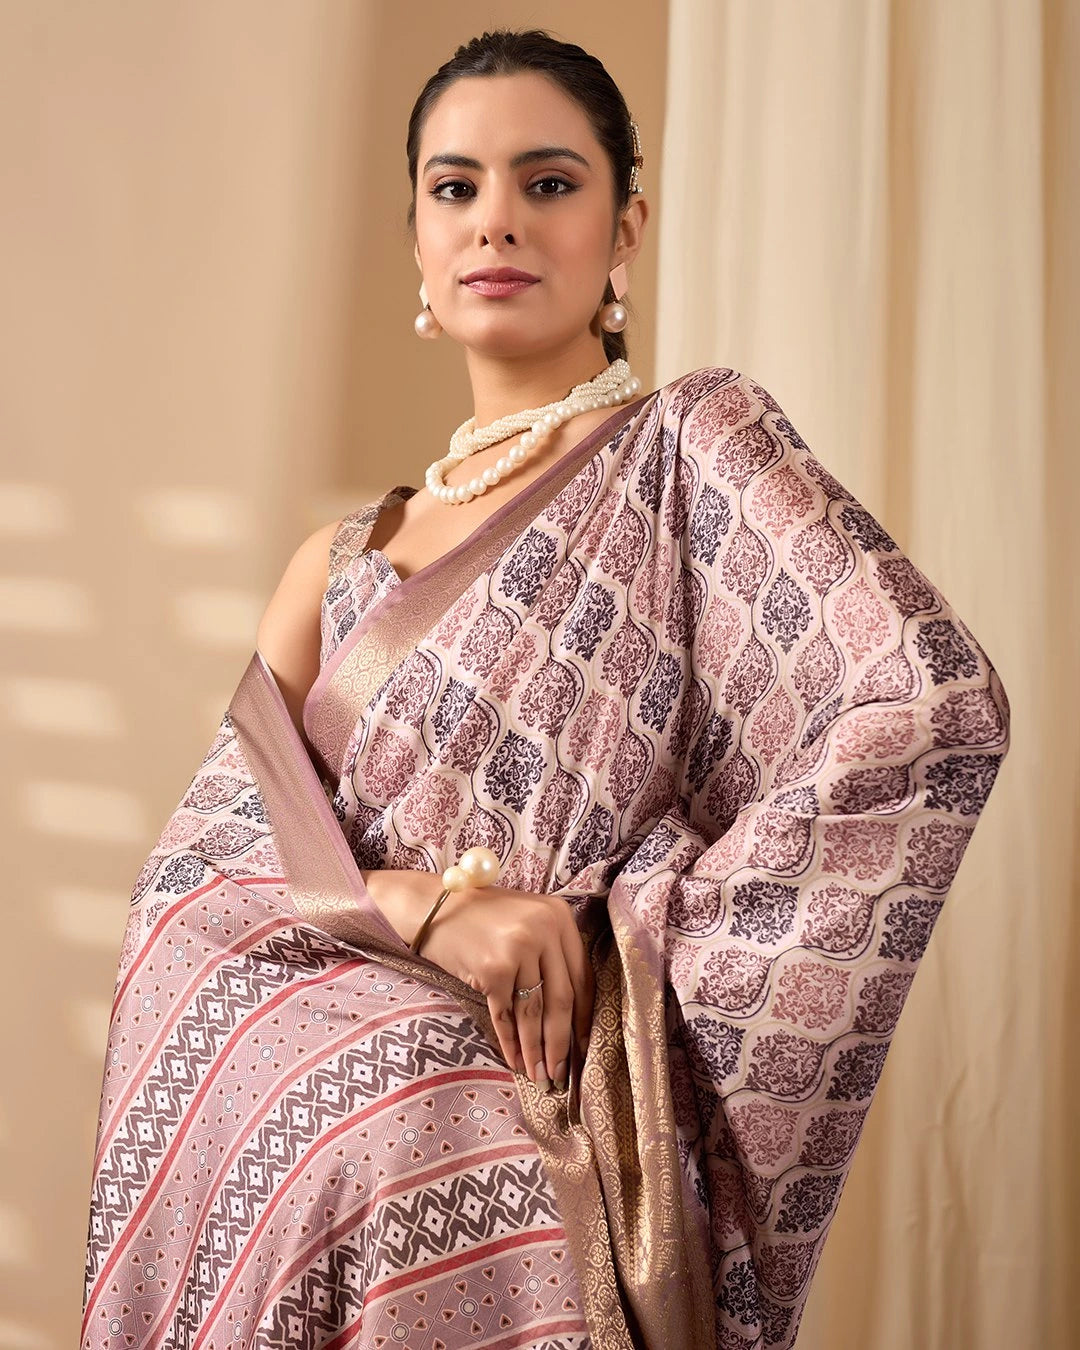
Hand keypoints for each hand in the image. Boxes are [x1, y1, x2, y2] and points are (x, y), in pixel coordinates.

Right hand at [421, 882, 593, 1092]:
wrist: (433, 907)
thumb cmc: (481, 918)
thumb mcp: (526, 921)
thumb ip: (551, 953)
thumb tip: (571, 1016)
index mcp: (559, 916)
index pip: (581, 976)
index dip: (582, 1017)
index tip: (583, 1046)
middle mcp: (544, 929)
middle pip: (561, 999)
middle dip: (561, 1043)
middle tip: (561, 1074)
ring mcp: (518, 948)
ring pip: (533, 1012)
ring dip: (536, 1050)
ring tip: (539, 1077)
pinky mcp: (493, 969)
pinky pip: (505, 1015)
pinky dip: (510, 1043)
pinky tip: (515, 1061)